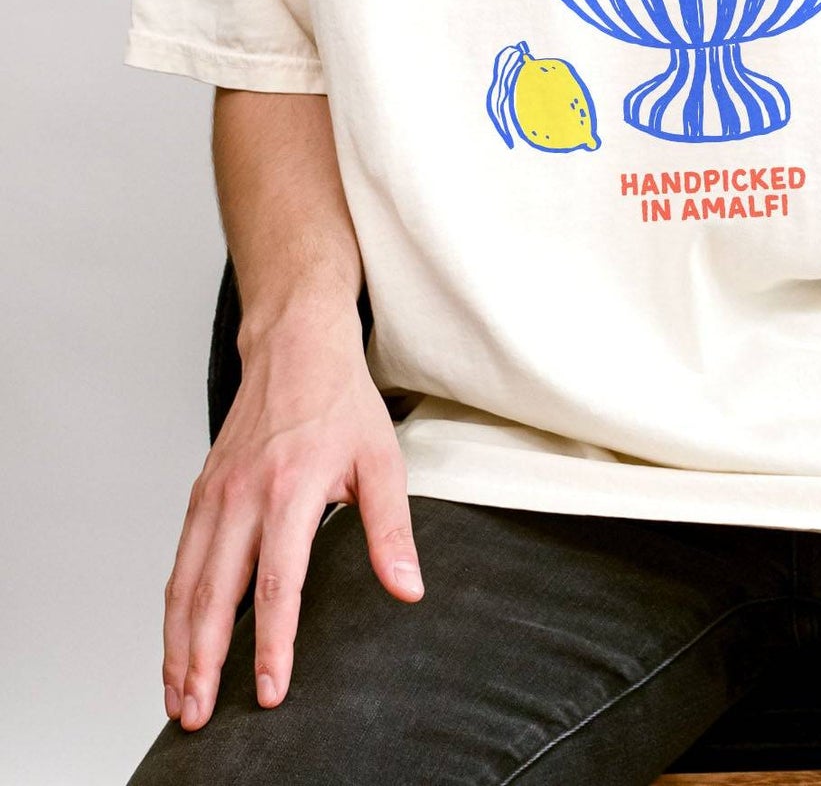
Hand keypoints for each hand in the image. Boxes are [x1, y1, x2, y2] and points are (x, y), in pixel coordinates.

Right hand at [161, 299, 423, 730]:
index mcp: (292, 489)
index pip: (278, 583)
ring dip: (176, 643)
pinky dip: (173, 606)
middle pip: (215, 593)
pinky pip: (180, 558)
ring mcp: (215, 493)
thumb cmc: (341, 402)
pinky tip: (176, 638)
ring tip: (177, 695)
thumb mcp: (382, 460)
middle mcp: (244, 494)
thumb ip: (391, 530)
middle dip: (202, 661)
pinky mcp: (201, 491)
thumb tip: (408, 589)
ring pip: (185, 582)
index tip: (269, 691)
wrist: (295, 345)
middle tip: (198, 714)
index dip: (272, 643)